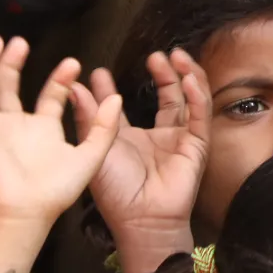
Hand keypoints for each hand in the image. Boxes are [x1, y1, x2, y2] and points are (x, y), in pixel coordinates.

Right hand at [0, 38, 121, 272]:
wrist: (29, 211)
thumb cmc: (58, 190)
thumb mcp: (91, 155)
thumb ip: (104, 127)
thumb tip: (115, 96)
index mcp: (44, 128)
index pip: (49, 95)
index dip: (60, 78)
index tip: (73, 63)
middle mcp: (16, 124)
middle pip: (9, 85)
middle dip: (13, 63)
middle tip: (20, 40)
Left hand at [74, 53, 209, 272]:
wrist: (140, 216)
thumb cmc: (116, 190)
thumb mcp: (95, 147)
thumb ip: (88, 116)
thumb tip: (72, 87)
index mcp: (129, 138)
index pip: (125, 106)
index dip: (113, 88)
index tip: (98, 72)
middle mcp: (157, 135)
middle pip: (167, 97)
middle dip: (162, 74)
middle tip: (155, 55)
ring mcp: (179, 139)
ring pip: (188, 100)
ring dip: (184, 76)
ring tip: (175, 57)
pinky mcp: (197, 145)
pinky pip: (200, 115)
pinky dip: (197, 95)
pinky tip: (189, 79)